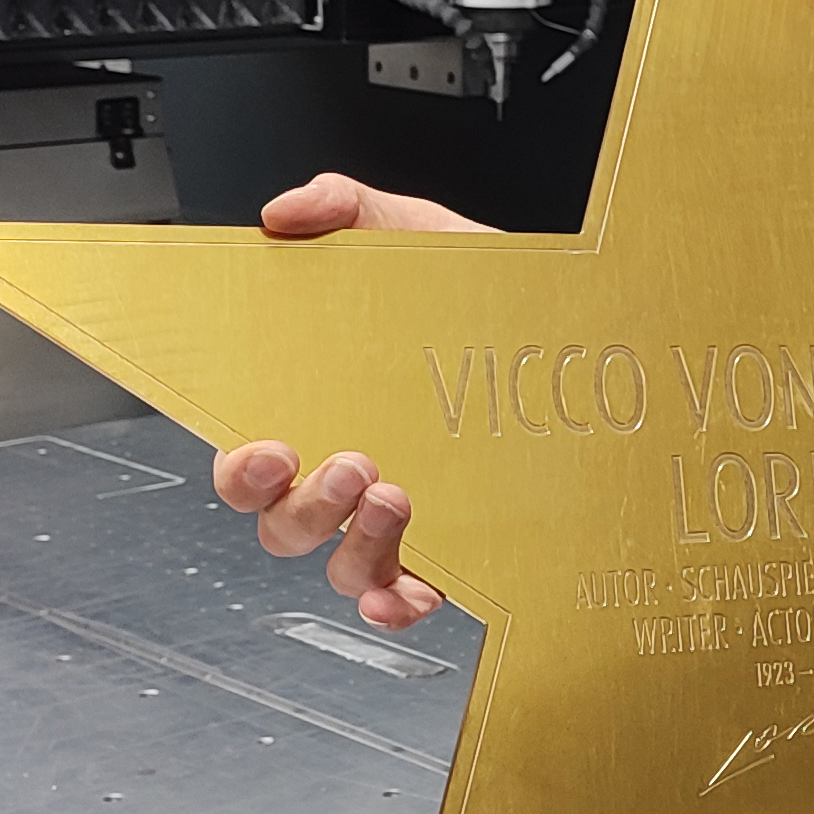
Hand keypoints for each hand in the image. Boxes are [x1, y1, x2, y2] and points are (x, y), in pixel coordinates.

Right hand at [212, 173, 481, 628]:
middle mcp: (347, 472)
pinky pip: (406, 596)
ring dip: (355, 544)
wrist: (574, 320)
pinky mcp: (452, 546)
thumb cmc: (480, 289)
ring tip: (396, 491)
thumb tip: (284, 213)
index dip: (239, 468)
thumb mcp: (414, 232)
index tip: (262, 447)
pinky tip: (409, 592)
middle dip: (299, 505)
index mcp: (320, 408)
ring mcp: (398, 516)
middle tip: (348, 462)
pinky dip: (395, 606)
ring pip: (340, 565)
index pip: (247, 459)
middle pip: (281, 523)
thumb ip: (344, 207)